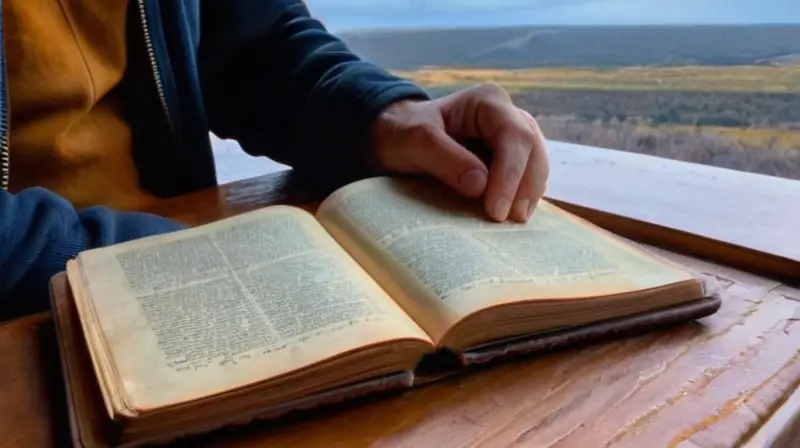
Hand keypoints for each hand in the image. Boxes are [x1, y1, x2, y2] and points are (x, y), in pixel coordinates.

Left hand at [370, 82, 548, 222]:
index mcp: (487, 101)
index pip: (513, 135)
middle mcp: (507, 115)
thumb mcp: (415, 141)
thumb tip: (481, 185)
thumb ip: (445, 159)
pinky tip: (513, 215)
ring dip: (529, 193)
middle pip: (532, 148)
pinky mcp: (510, 158)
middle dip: (525, 186)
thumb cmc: (404, 133)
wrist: (397, 136)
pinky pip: (527, 176)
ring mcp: (512, 137)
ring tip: (514, 221)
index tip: (496, 209)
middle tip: (510, 220)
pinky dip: (523, 195)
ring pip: (537, 163)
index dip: (510, 173)